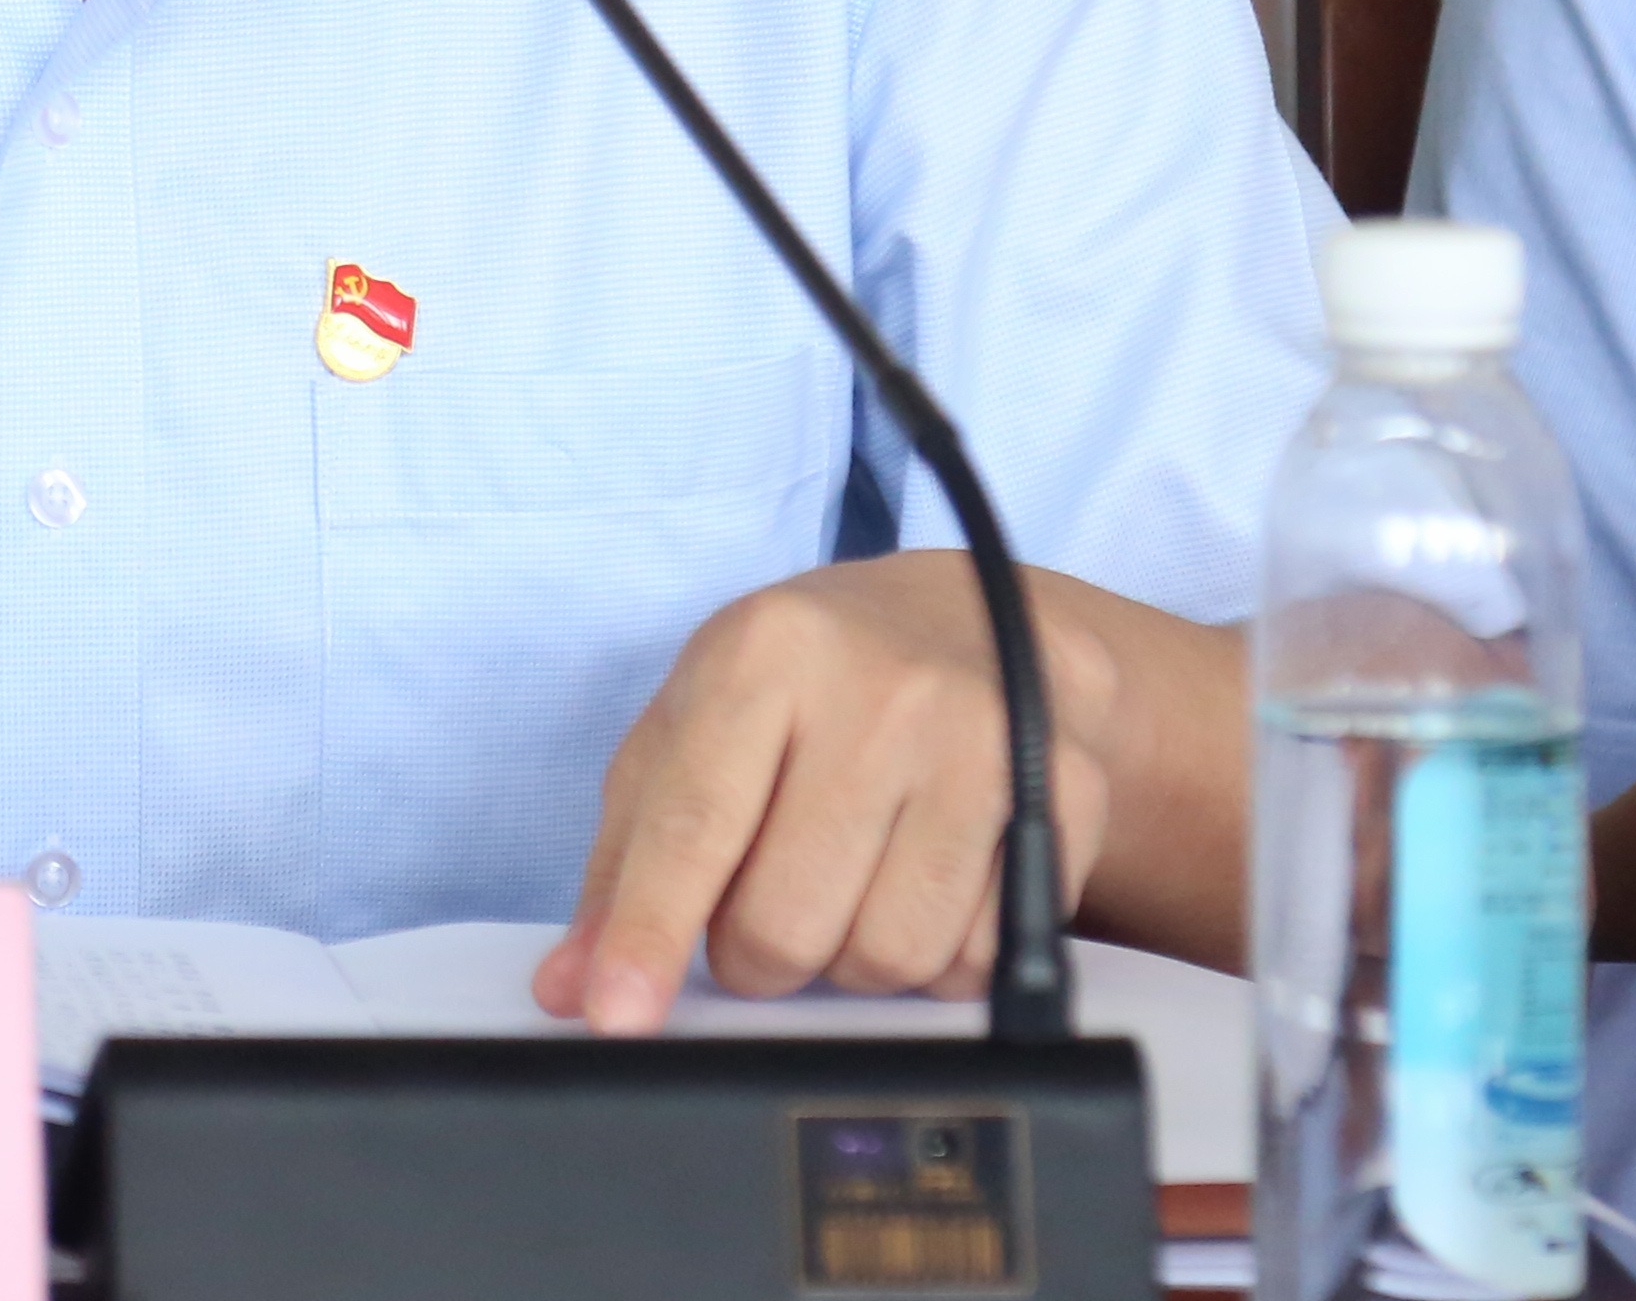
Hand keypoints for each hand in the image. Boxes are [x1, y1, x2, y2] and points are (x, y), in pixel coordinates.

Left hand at [535, 553, 1121, 1029]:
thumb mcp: (692, 728)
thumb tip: (573, 984)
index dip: (649, 934)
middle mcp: (880, 690)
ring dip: (845, 963)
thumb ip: (627, 859)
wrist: (961, 620)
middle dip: (754, 955)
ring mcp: (983, 741)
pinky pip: (978, 960)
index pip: (696, 825)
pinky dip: (934, 958)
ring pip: (887, 957)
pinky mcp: (1062, 795)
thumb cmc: (802, 684)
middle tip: (761, 912)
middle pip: (788, 921)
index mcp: (765, 654)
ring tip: (843, 889)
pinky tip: (918, 886)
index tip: (619, 1016)